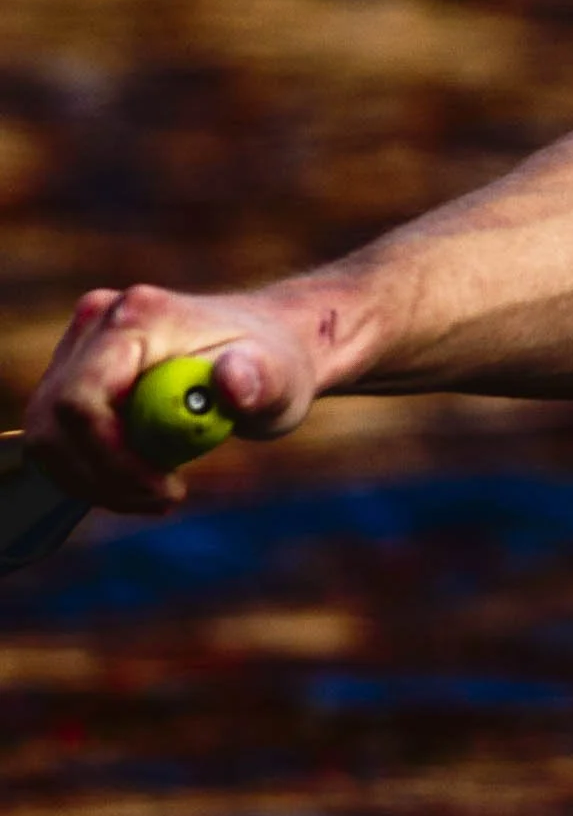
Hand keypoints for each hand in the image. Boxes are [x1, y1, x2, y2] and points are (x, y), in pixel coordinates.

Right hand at [24, 283, 325, 512]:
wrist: (268, 348)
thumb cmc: (275, 363)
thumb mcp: (281, 377)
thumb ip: (259, 379)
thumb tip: (231, 380)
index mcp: (138, 317)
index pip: (83, 401)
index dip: (111, 457)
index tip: (165, 488)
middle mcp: (97, 323)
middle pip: (54, 423)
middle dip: (101, 477)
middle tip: (164, 498)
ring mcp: (80, 347)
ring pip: (49, 437)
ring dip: (96, 481)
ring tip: (160, 490)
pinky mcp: (75, 374)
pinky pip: (59, 439)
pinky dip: (92, 471)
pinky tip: (142, 477)